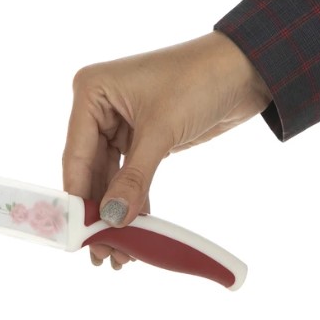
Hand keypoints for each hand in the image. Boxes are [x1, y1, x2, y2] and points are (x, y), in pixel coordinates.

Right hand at [62, 31, 271, 268]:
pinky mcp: (141, 136)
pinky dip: (133, 197)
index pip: (76, 154)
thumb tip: (112, 220)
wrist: (243, 69)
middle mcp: (99, 107)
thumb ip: (134, 178)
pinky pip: (129, 172)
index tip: (80, 236)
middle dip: (98, 209)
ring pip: (109, 174)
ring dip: (115, 209)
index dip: (78, 197)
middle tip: (102, 251)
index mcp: (91, 92)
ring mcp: (119, 122)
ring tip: (118, 249)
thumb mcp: (162, 131)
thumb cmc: (198, 81)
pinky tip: (135, 226)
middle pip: (90, 168)